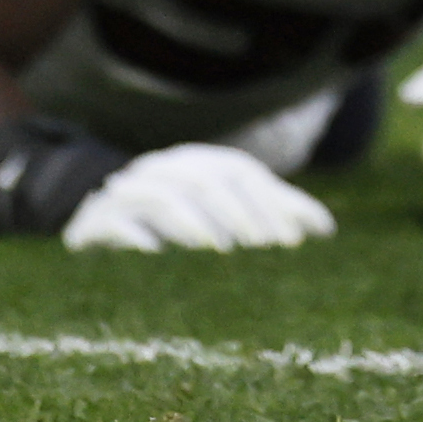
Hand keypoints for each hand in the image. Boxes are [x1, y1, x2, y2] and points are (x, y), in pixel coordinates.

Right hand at [57, 141, 336, 252]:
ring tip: (220, 251)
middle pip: (205, 180)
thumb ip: (274, 215)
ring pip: (162, 195)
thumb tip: (327, 229)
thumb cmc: (179, 226)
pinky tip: (159, 258)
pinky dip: (138, 236)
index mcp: (198, 163)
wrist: (101, 229)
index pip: (239, 174)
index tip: (292, 241)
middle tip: (264, 248)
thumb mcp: (228, 216)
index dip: (269, 204)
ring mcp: (126, 191)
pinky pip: (116, 221)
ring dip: (194, 222)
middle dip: (239, 213)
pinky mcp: (95, 220)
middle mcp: (164, 169)